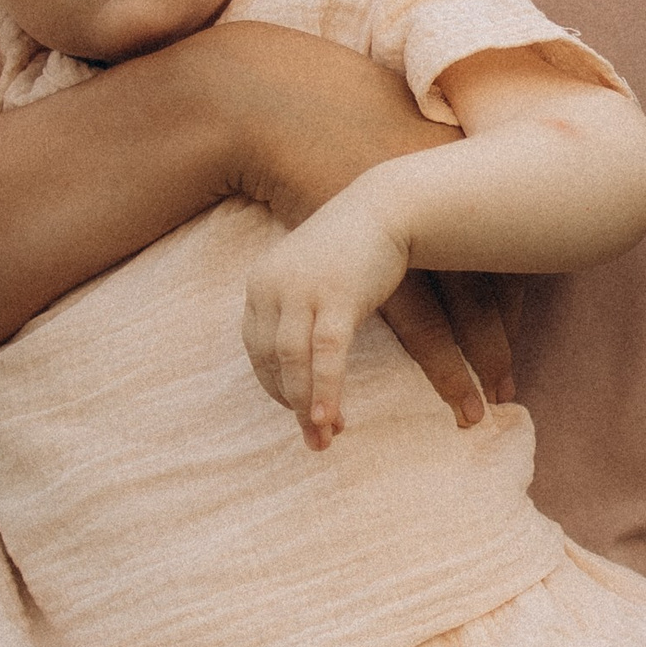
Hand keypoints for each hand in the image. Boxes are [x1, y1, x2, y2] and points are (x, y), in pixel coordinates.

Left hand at [242, 190, 411, 446]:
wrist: (388, 207)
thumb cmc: (354, 248)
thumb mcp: (311, 276)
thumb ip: (298, 311)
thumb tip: (299, 361)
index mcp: (260, 284)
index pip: (257, 350)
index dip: (276, 386)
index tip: (300, 411)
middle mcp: (270, 287)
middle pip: (271, 361)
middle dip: (292, 404)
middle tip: (316, 438)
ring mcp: (300, 291)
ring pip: (293, 363)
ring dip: (307, 406)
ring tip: (325, 437)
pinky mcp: (335, 297)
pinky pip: (325, 355)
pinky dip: (324, 390)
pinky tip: (329, 418)